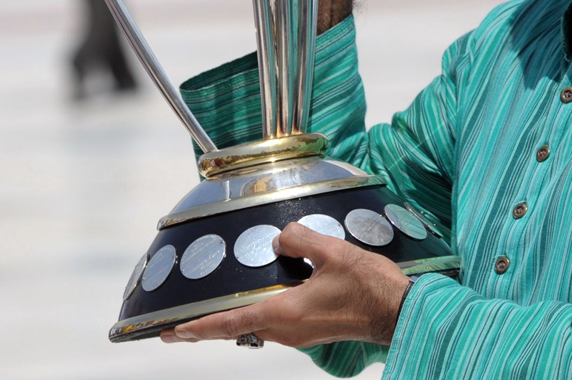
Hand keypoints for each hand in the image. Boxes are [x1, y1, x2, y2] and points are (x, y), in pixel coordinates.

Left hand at [161, 222, 409, 347]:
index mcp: (286, 313)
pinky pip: (276, 324)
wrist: (399, 312)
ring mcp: (301, 334)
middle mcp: (288, 330)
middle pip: (238, 329)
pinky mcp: (312, 330)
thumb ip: (301, 240)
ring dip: (234, 322)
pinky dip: (258, 315)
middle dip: (209, 328)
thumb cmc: (370, 286)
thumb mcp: (333, 251)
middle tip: (181, 328)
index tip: (173, 332)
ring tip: (214, 313)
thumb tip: (282, 238)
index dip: (198, 327)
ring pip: (257, 328)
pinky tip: (263, 299)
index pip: (231, 322)